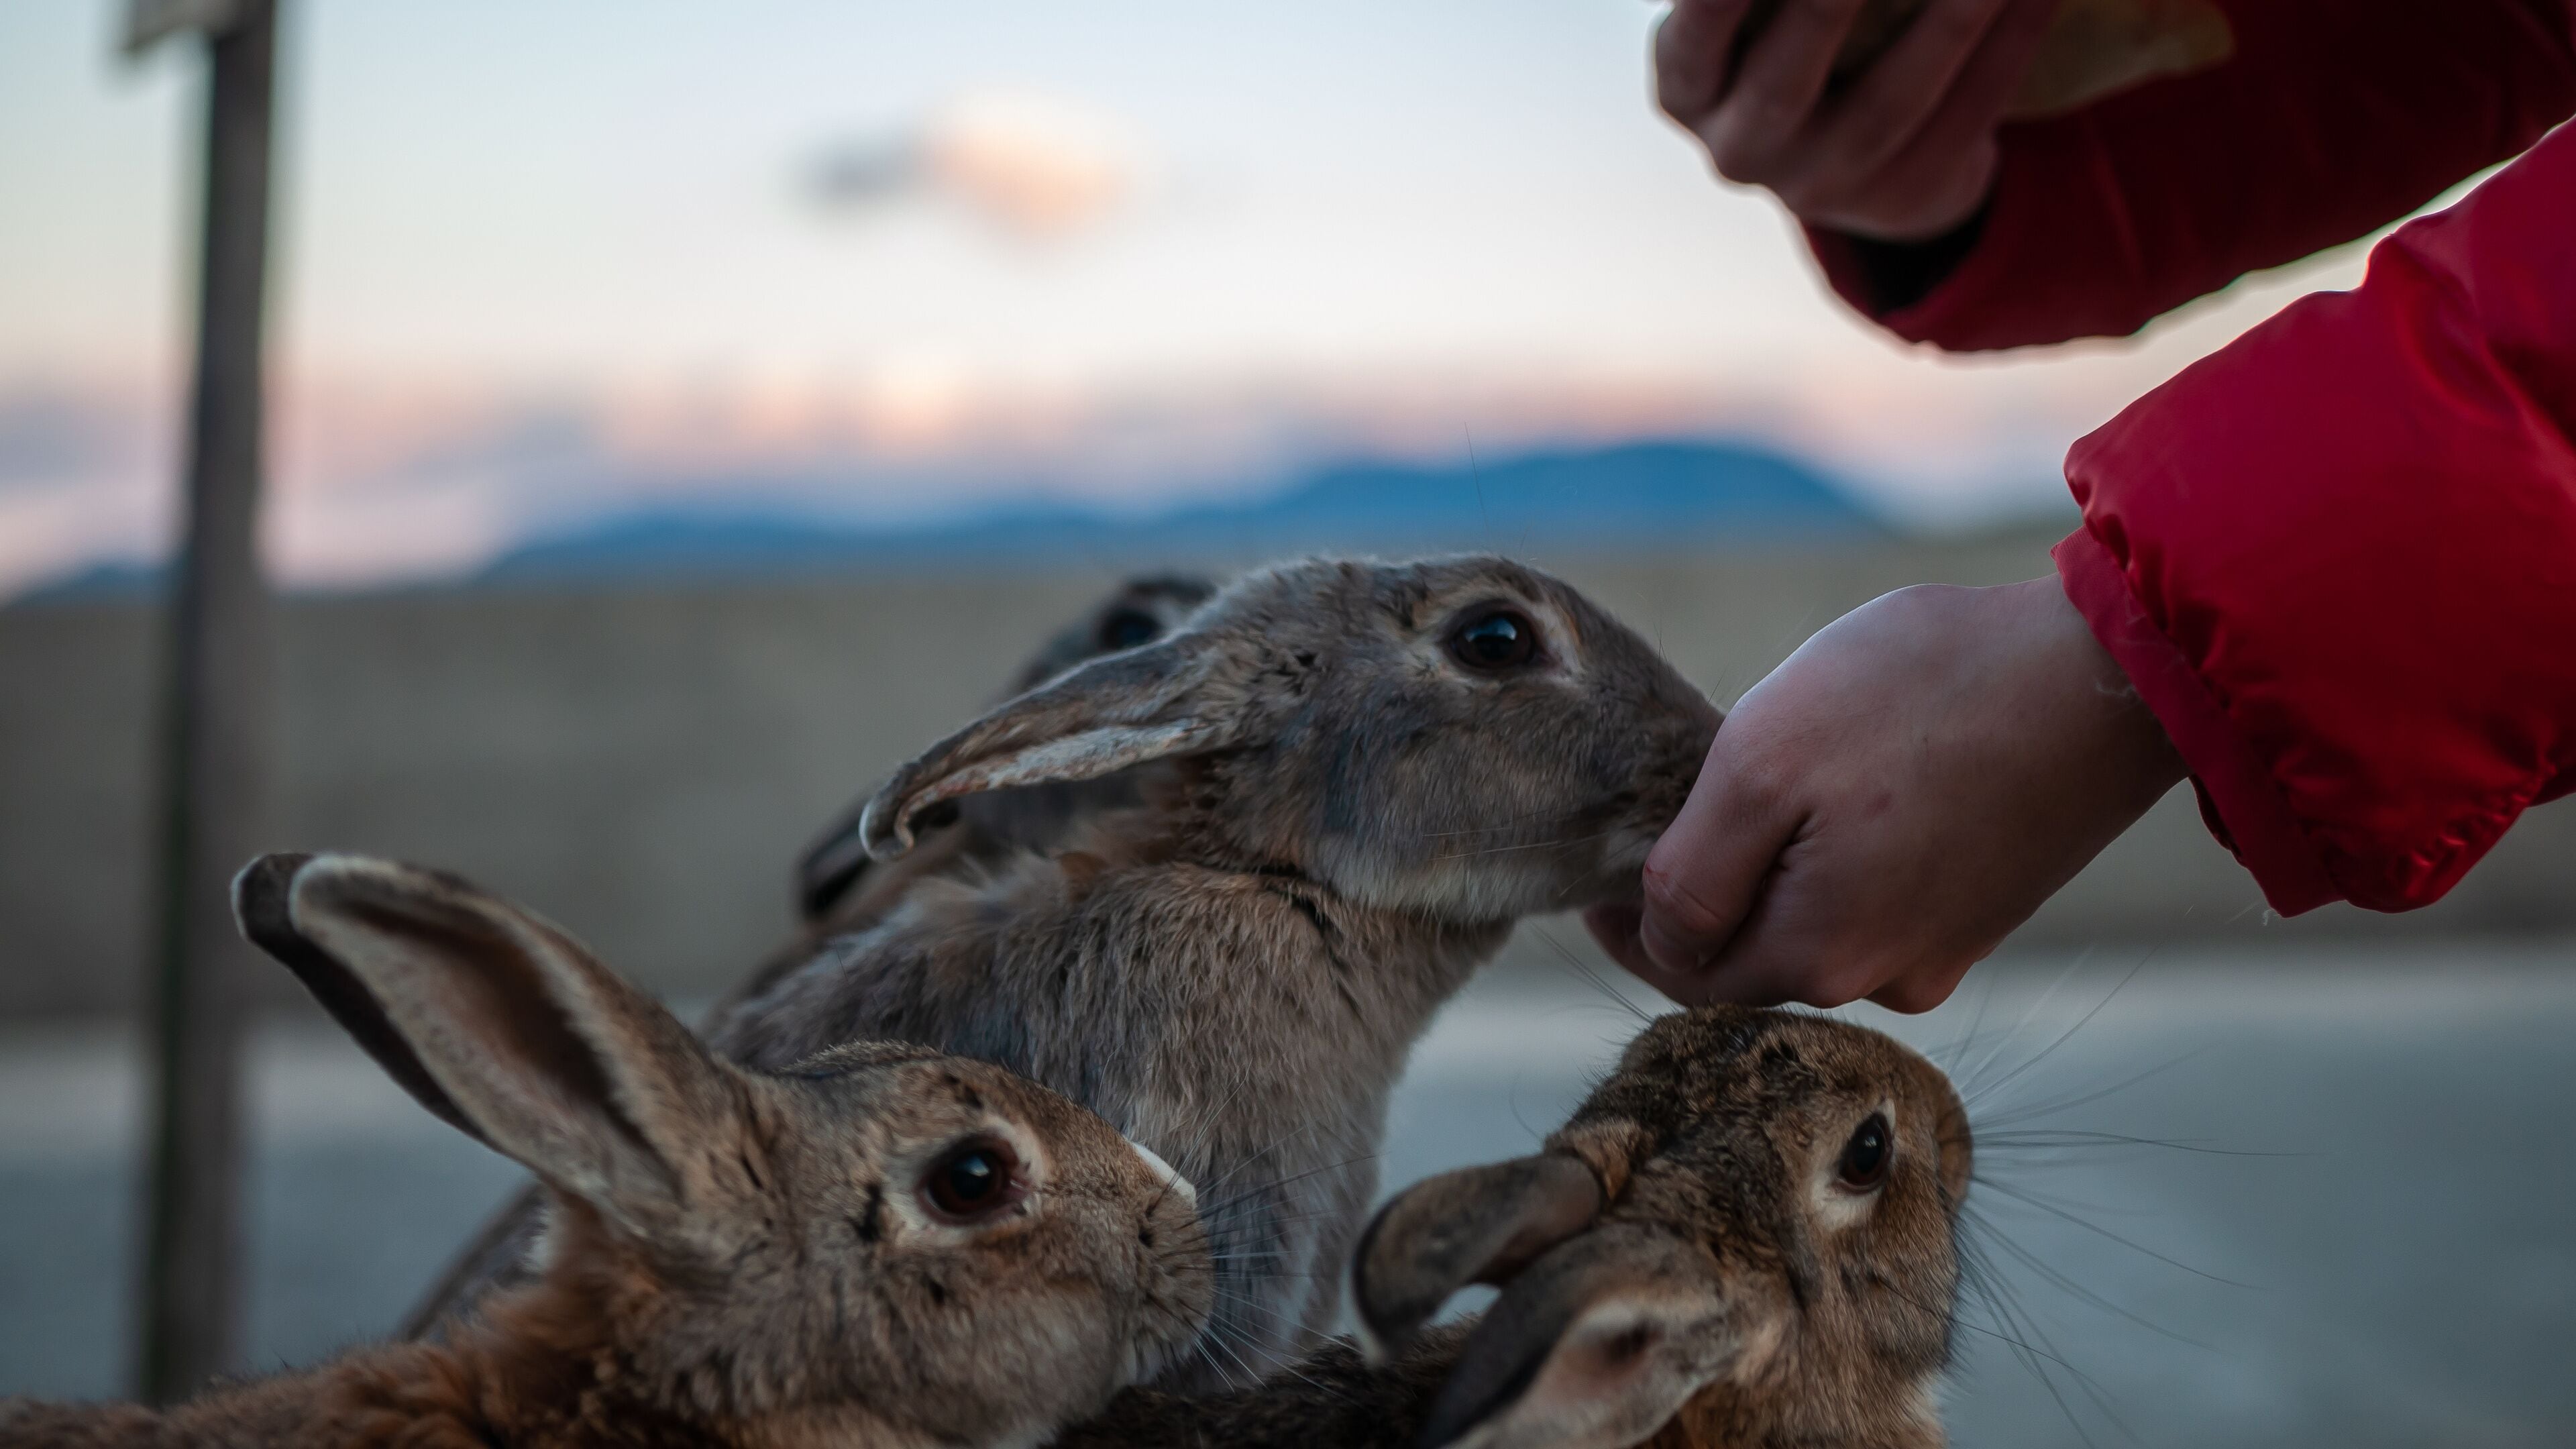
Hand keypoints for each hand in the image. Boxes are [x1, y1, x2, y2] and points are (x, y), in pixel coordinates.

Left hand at [1586, 578, 2185, 1010]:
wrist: (2109, 667)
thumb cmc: (1922, 696)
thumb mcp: (1761, 764)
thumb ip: (1694, 872)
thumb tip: (1658, 938)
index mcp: (1819, 957)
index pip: (1686, 976)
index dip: (1631, 928)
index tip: (1597, 882)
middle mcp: (1886, 978)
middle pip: (1755, 958)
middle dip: (1708, 902)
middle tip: (1675, 821)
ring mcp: (1948, 944)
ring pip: (1821, 926)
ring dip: (1781, 876)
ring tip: (1772, 790)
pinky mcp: (1992, 903)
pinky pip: (1885, 898)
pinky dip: (1848, 860)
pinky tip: (1857, 789)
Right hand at [1654, 0, 2058, 240]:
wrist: (1853, 163)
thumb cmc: (1792, 44)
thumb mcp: (1755, 26)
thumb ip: (1774, 1)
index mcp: (1690, 92)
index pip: (1693, 43)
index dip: (1716, 5)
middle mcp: (1744, 149)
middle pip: (1786, 81)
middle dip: (1824, 7)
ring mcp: (1825, 183)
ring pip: (1892, 102)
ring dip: (1947, 22)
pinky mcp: (1905, 194)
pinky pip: (1968, 112)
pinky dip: (2010, 42)